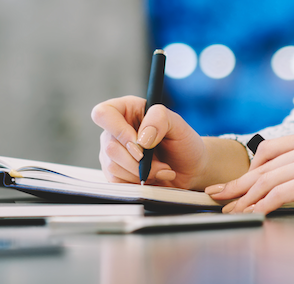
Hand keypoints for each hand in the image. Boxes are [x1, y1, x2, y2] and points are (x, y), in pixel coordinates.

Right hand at [91, 96, 209, 187]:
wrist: (190, 168)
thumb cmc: (184, 142)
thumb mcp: (177, 123)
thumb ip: (159, 119)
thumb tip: (141, 139)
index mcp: (126, 109)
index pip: (102, 114)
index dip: (119, 131)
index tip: (141, 144)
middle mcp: (115, 130)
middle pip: (109, 147)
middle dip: (139, 161)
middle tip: (160, 163)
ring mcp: (112, 152)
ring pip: (113, 167)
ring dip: (141, 173)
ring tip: (160, 169)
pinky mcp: (115, 172)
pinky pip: (116, 182)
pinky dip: (137, 183)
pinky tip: (152, 177)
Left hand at [203, 131, 293, 219]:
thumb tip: (258, 179)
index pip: (269, 149)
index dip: (247, 169)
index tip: (231, 184)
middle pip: (264, 167)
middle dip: (238, 185)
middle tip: (218, 196)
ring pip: (268, 181)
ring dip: (245, 200)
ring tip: (232, 212)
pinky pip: (279, 194)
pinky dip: (262, 206)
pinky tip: (253, 215)